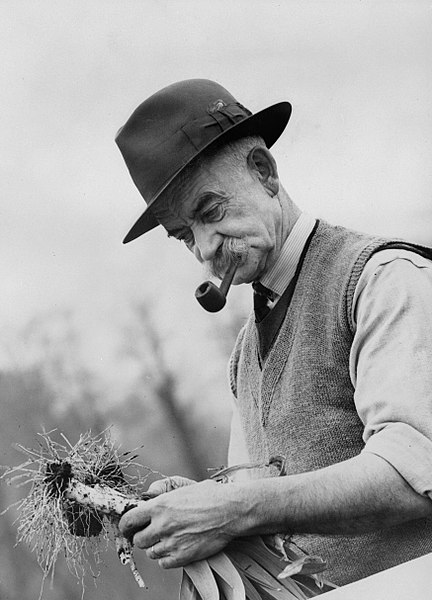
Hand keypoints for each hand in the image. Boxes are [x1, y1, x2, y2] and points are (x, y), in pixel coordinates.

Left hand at [119, 479, 246, 567]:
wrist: (231, 511)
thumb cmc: (209, 495)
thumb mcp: (184, 484)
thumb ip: (163, 487)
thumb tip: (147, 493)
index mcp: (160, 505)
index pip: (128, 520)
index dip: (126, 525)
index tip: (129, 527)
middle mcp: (162, 525)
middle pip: (138, 540)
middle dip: (143, 536)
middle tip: (152, 532)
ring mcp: (172, 543)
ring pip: (150, 552)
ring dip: (155, 547)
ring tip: (169, 538)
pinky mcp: (183, 556)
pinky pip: (163, 563)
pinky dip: (166, 557)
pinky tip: (176, 547)